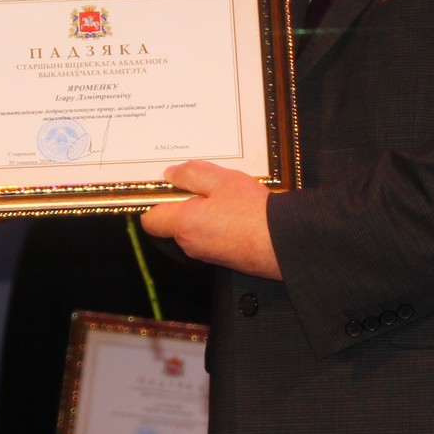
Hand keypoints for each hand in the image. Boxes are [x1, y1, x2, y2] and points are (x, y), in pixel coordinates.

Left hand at [138, 161, 281, 278]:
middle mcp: (190, 244)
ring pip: (194, 229)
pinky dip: (219, 224)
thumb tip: (171, 175)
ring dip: (205, 212)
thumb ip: (191, 174)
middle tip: (207, 186)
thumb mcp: (221, 180)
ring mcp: (207, 254)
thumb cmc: (253, 212)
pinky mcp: (224, 259)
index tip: (171, 187)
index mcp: (183, 224)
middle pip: (173, 223)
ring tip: (228, 196)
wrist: (283, 243)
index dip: (156, 202)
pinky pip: (211, 237)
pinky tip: (239, 212)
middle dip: (185, 203)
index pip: (150, 219)